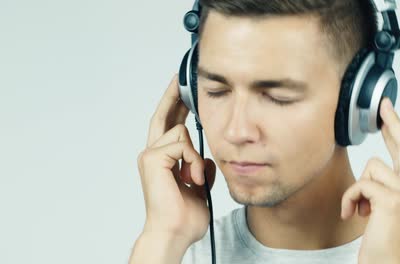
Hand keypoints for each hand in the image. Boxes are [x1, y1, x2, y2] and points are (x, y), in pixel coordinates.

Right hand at [137, 74, 215, 246]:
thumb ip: (200, 166)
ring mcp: (150, 154)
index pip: (169, 125)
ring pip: (180, 131)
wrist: (175, 232)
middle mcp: (152, 153)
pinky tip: (191, 179)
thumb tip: (206, 158)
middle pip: (163, 115)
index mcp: (163, 159)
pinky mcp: (152, 158)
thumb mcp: (200, 185)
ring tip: (195, 179)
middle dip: (173, 95)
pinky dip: (192, 161)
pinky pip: (181, 144)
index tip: (183, 92)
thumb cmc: (185, 214)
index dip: (176, 107)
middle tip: (179, 76)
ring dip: (195, 155)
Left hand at [341, 97, 399, 263]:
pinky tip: (351, 214)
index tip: (388, 112)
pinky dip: (349, 198)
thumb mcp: (384, 209)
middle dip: (393, 123)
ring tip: (358, 208)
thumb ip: (382, 188)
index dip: (398, 130)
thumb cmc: (381, 238)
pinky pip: (361, 184)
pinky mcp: (391, 202)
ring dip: (357, 188)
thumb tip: (371, 170)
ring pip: (372, 167)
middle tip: (382, 107)